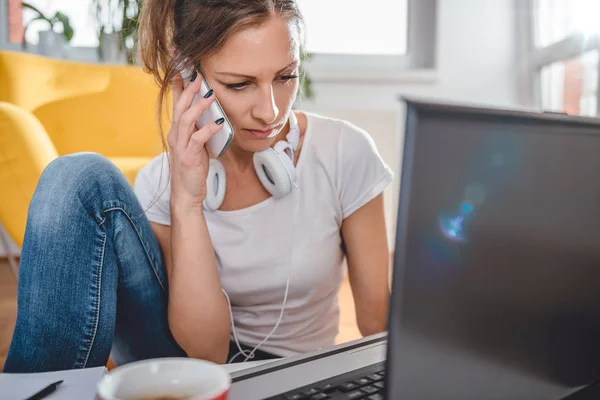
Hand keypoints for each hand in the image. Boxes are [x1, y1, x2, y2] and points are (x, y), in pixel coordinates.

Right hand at [168, 70, 223, 207]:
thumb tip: (213, 116)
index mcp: (177, 131)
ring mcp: (180, 146)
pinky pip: (197, 139)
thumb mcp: (196, 146)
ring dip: (198, 106)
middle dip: (189, 90)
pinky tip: (218, 123)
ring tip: (210, 94)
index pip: (176, 104)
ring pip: (186, 120)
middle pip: (180, 107)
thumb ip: (200, 130)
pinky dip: (208, 130)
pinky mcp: (188, 157)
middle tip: (198, 75)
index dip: (179, 86)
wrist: (185, 194)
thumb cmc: (192, 170)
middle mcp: (175, 136)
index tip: (183, 70)